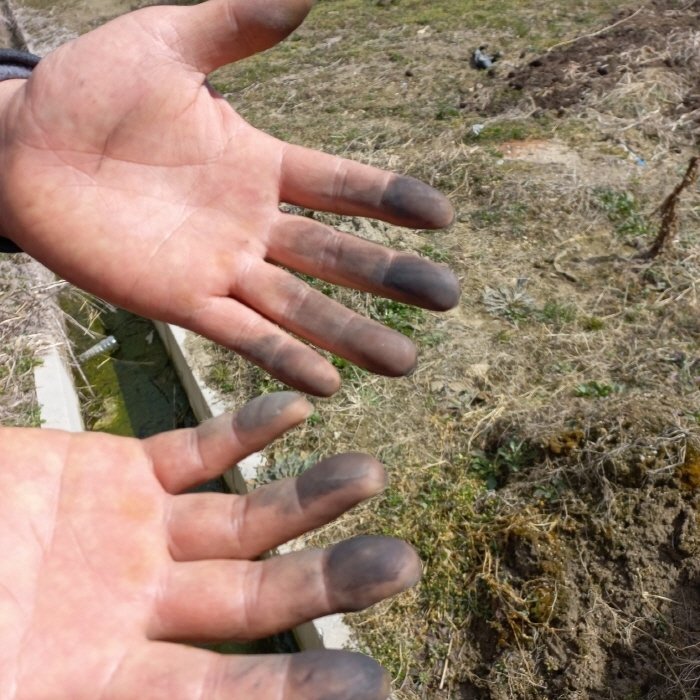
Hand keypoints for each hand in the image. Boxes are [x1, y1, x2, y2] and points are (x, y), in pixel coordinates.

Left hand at [0, 0, 458, 395]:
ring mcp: (221, 267)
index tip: (442, 218)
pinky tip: (326, 385)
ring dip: (352, 336)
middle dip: (392, 280)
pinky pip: (242, 335)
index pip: (341, 186)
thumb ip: (233, 28)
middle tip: (447, 300)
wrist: (22, 150)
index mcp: (259, 162)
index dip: (390, 202)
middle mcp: (252, 222)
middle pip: (337, 257)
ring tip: (404, 363)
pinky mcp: (182, 302)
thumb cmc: (89, 92)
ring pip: (301, 308)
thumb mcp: (166, 44)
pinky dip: (283, 358)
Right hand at [0, 392, 418, 698]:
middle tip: (403, 565)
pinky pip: (197, 450)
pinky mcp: (122, 473)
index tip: (369, 684)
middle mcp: (142, 610)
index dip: (292, 693)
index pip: (220, 694)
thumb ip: (64, 693)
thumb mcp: (8, 682)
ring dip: (308, 499)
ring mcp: (139, 536)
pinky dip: (245, 431)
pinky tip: (295, 412)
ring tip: (370, 476)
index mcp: (109, 683)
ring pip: (243, 517)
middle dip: (328, 581)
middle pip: (257, 596)